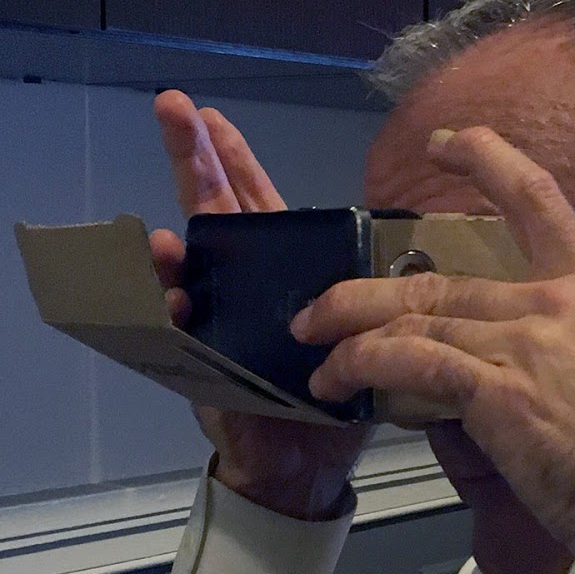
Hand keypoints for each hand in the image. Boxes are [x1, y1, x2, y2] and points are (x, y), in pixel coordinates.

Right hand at [150, 90, 366, 519]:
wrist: (301, 465)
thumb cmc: (331, 399)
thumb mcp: (361, 337)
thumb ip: (369, 300)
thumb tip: (411, 265)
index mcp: (278, 269)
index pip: (252, 201)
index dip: (232, 159)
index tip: (211, 113)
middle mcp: (237, 284)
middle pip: (210, 212)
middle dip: (189, 161)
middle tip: (171, 109)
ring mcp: (211, 319)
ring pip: (185, 264)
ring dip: (171, 242)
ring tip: (163, 220)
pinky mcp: (199, 363)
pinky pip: (174, 331)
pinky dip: (168, 310)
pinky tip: (168, 291)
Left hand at [292, 126, 574, 555]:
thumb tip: (541, 373)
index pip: (537, 197)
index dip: (485, 158)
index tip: (445, 144)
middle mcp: (558, 302)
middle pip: (441, 277)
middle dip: (367, 293)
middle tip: (326, 307)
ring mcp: (527, 343)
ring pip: (416, 316)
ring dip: (351, 333)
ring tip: (317, 348)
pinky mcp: (499, 391)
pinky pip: (412, 362)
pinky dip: (364, 365)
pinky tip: (340, 381)